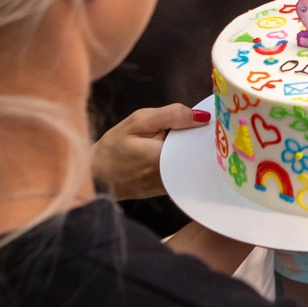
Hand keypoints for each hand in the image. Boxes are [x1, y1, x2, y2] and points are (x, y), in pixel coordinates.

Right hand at [91, 103, 206, 199]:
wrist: (96, 175)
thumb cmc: (114, 147)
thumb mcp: (139, 122)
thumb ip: (172, 115)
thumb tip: (203, 117)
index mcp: (163, 160)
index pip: (199, 145)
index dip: (206, 133)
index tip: (211, 122)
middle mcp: (170, 178)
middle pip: (198, 156)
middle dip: (200, 141)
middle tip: (201, 126)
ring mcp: (169, 188)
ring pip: (191, 165)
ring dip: (191, 151)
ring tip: (186, 137)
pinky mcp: (166, 191)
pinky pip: (182, 172)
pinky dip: (182, 160)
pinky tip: (177, 150)